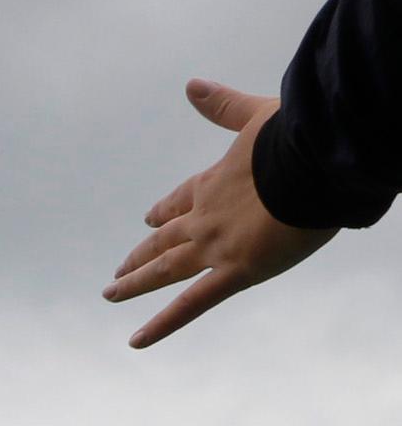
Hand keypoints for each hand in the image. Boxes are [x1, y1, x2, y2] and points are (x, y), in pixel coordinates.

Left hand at [110, 80, 338, 346]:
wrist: (314, 163)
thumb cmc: (297, 138)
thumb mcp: (257, 116)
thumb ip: (224, 106)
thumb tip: (191, 84)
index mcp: (215, 183)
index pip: (182, 199)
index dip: (164, 210)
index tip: (148, 218)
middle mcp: (206, 217)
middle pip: (165, 239)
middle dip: (142, 253)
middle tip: (120, 268)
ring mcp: (216, 247)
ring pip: (166, 271)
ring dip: (136, 283)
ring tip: (111, 293)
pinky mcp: (236, 272)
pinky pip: (190, 306)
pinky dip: (162, 325)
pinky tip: (135, 341)